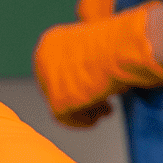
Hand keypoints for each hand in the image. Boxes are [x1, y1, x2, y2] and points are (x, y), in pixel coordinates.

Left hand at [33, 0, 162, 127]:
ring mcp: (48, 80)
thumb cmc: (118, 43)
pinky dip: (84, 120)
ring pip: (62, 104)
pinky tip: (102, 114)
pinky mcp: (56, 100)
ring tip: (107, 109)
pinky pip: (66, 119)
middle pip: (56, 88)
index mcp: (49, 42)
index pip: (57, 70)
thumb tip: (89, 77)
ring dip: (85, 109)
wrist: (120, 49)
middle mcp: (42, 59)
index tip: (97, 88)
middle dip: (80, 97)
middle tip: (105, 103)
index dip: (77, 83)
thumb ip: (81, 59)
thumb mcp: (93, 45)